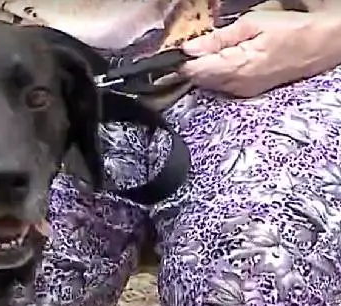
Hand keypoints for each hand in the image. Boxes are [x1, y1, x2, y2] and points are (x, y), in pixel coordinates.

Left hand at [178, 10, 340, 96]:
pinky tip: (220, 60)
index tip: (171, 52)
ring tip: (204, 52)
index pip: (192, 72)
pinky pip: (220, 85)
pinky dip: (214, 73)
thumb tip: (188, 48)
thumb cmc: (290, 30)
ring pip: (207, 83)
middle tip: (188, 48)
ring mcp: (241, 92)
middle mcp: (235, 86)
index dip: (178, 61)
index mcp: (235, 68)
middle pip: (197, 79)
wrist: (322, 45)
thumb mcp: (252, 23)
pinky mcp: (246, 92)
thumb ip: (217, 39)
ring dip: (201, 69)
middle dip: (188, 64)